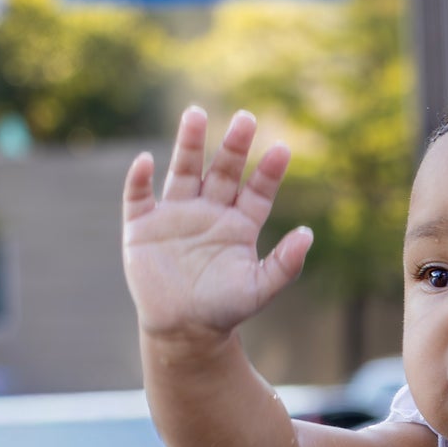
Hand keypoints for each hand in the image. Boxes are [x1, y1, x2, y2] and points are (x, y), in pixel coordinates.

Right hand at [122, 107, 312, 342]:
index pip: (256, 191)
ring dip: (189, 144)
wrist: (185, 331)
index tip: (283, 150)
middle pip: (222, 171)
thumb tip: (309, 234)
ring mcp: (175, 215)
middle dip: (233, 146)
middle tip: (247, 119)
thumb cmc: (224, 310)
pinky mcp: (142, 226)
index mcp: (238, 225)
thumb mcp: (259, 289)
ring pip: (183, 171)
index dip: (268, 172)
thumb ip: (285, 265)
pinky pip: (139, 196)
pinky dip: (140, 178)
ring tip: (197, 114)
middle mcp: (208, 212)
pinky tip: (147, 161)